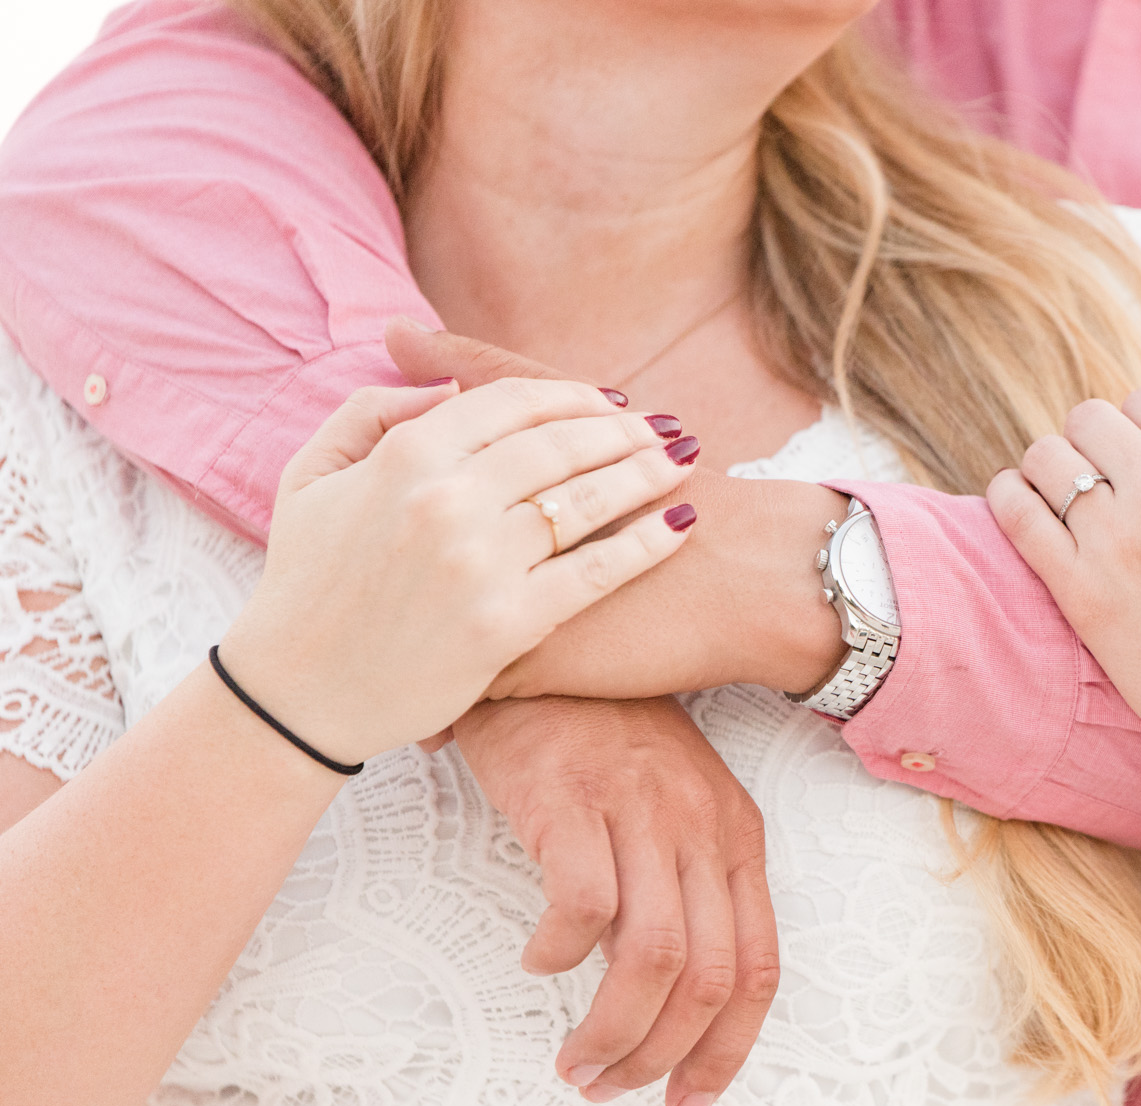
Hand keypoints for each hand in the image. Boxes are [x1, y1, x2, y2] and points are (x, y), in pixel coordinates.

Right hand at [221, 378, 696, 763]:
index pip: (510, 402)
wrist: (299, 696)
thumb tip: (445, 386)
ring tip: (682, 461)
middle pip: (561, 444)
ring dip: (646, 472)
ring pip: (588, 499)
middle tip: (660, 427)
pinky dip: (650, 542)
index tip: (606, 399)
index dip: (569, 395)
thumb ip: (371, 414)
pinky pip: (599, 571)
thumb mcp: (310, 477)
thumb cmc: (304, 585)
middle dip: (621, 430)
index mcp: (403, 457)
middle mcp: (447, 500)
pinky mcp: (512, 622)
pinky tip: (684, 522)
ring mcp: (482, 562)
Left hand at [383, 319, 848, 700]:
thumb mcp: (573, 421)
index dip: (380, 508)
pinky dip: (445, 699)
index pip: (392, 488)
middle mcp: (469, 534)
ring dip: (401, 648)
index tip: (369, 533)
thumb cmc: (671, 486)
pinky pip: (460, 689)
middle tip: (360, 604)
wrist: (746, 580)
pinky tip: (436, 702)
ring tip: (390, 660)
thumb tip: (398, 334)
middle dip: (370, 584)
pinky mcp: (529, 663)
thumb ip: (492, 372)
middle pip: (393, 560)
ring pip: (415, 631)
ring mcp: (494, 601)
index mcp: (468, 468)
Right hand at [454, 697, 777, 1105]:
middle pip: (709, 979)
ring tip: (574, 1060)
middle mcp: (703, 830)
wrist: (553, 652)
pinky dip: (559, 954)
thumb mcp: (675, 812)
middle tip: (610, 1088)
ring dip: (611, 1030)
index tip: (690, 1103)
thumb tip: (673, 999)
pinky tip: (538, 960)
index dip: (729, 1051)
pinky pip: (581, 906)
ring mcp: (642, 813)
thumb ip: (684, 891)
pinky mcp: (575, 801)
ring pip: (651, 958)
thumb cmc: (609, 740)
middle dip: (663, 1057)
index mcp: (738, 841)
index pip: (758, 969)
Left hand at [988, 389, 1140, 771]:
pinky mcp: (1083, 594)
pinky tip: (1017, 500)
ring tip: (1055, 489)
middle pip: (1090, 420)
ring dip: (1049, 467)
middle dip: (1093, 441)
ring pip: (1047, 459)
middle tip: (1098, 474)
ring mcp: (1119, 543)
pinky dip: (1010, 497)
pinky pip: (1019, 516)